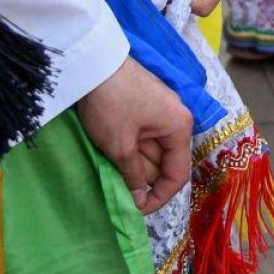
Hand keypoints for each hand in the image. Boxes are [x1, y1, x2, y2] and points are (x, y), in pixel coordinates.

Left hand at [74, 58, 192, 213]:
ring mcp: (162, 110)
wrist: (94, 62)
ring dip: (133, 164)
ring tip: (111, 172)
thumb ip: (132, 177)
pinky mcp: (147, 104)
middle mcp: (177, 119)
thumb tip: (139, 201)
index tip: (137, 210)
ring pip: (152, 150)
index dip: (159, 197)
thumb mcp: (120, 147)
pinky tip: (112, 154)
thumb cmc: (112, 104)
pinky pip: (144, 137)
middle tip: (117, 191)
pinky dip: (130, 149)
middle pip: (164, 163)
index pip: (178, 175)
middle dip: (141, 179)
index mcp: (179, 128)